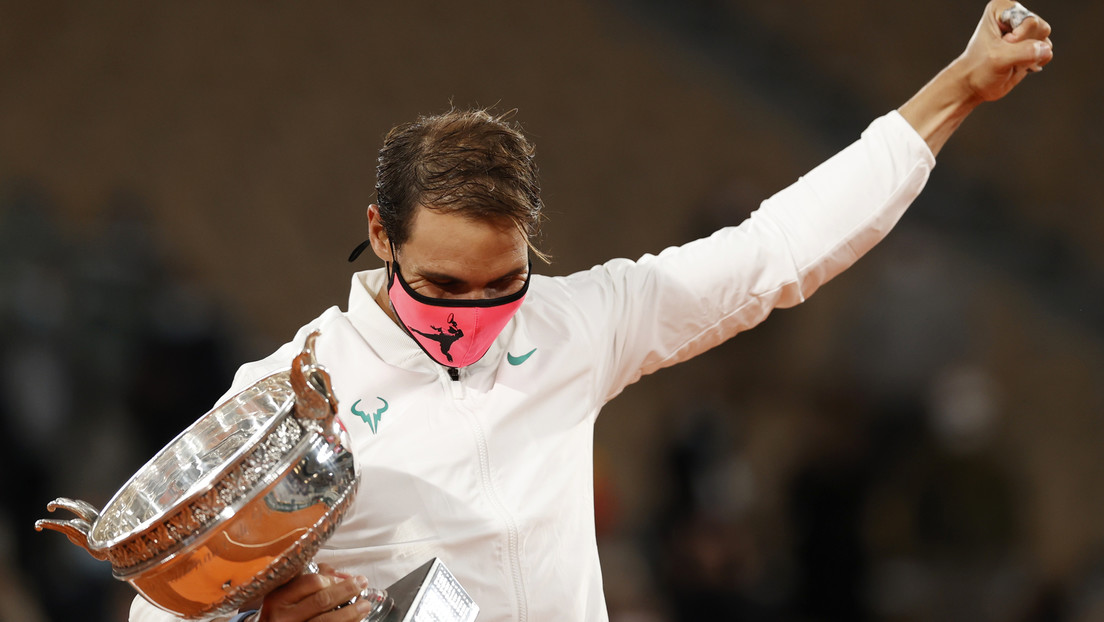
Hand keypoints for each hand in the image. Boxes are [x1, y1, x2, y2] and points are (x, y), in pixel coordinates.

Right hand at [253, 565, 378, 621]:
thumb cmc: (282, 612)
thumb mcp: (286, 594)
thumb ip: (311, 580)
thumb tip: (342, 576)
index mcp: (278, 598)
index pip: (311, 582)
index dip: (332, 579)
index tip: (342, 578)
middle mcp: (284, 617)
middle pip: (323, 600)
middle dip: (347, 591)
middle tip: (361, 584)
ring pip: (328, 621)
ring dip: (351, 612)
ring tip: (364, 605)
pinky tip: (355, 620)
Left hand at [955, 0, 1052, 102]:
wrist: (974, 86)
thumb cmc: (979, 69)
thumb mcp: (997, 59)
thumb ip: (1023, 52)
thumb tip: (1045, 49)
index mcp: (1001, 8)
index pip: (1028, 20)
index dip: (1017, 38)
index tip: (1000, 44)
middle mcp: (1015, 15)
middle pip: (1040, 28)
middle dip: (1024, 46)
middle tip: (1004, 54)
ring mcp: (1025, 30)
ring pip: (1045, 40)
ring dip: (1029, 56)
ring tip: (1009, 60)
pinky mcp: (1031, 44)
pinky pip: (1047, 51)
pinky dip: (1034, 62)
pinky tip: (1017, 64)